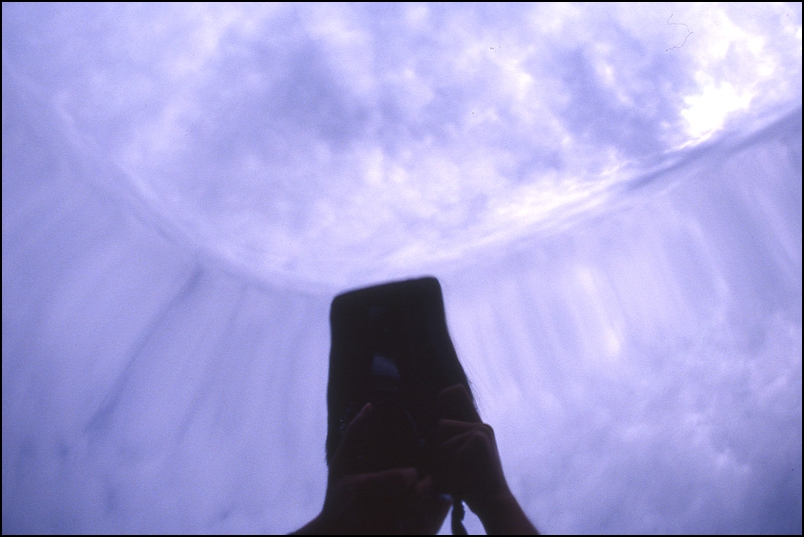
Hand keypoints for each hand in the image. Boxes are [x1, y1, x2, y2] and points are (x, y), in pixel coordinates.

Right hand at [295, 403, 450, 534]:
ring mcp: (385, 531)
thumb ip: (354, 435)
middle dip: (425, 488)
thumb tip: (370, 406)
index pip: (404, 478)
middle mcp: (372, 513)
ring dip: (431, 506)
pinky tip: (425, 517)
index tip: (412, 474)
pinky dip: (431, 525)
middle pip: (417, 496)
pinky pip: (423, 533)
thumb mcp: (340, 466)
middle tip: (426, 483)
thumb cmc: (337, 499)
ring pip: (424, 517)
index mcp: (360, 488)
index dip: (411, 475)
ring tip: (427, 500)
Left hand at [434, 385, 511, 516]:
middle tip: (445, 464)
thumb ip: (445, 442)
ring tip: (454, 472)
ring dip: (441, 455)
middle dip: (436, 443)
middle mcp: (480, 424)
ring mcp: (481, 429)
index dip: (442, 398)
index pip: (457, 392)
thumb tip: (427, 430)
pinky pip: (449, 444)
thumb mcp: (455, 459)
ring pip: (442, 430)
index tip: (435, 416)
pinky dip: (450, 463)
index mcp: (475, 426)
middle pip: (441, 422)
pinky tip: (463, 475)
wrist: (492, 503)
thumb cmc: (470, 486)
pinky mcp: (480, 436)